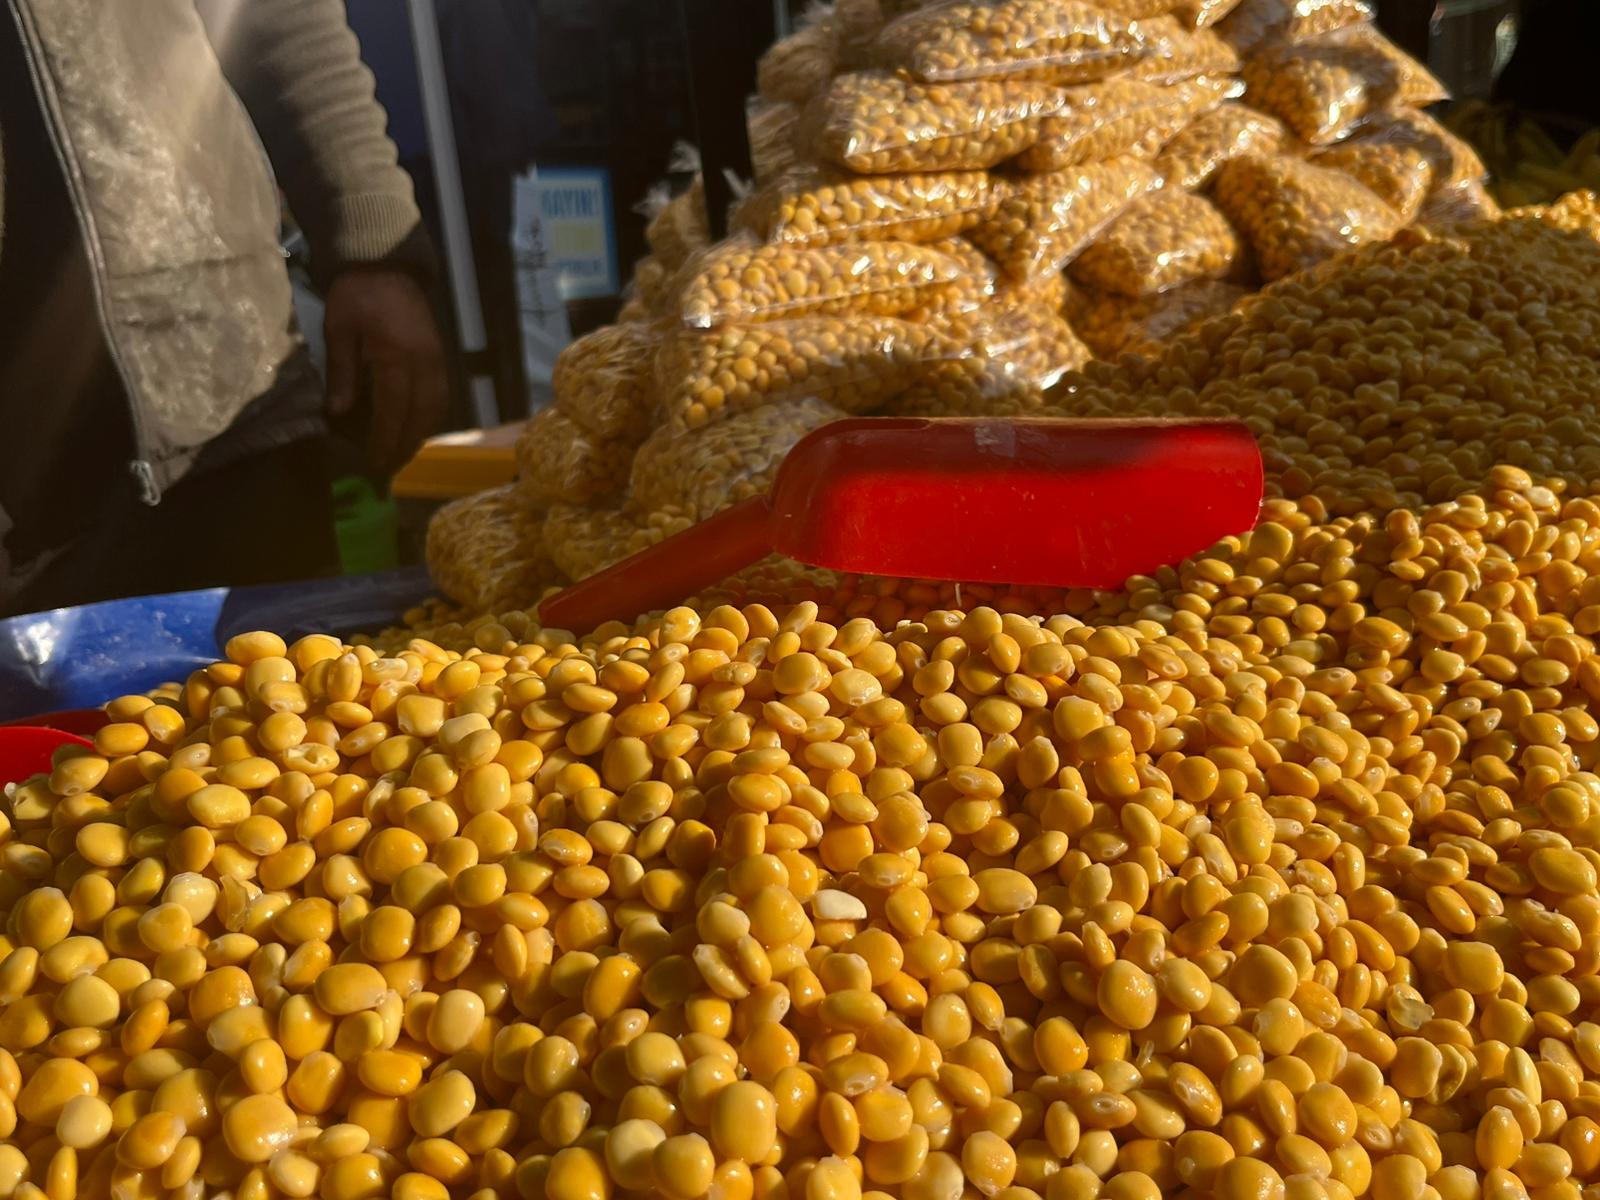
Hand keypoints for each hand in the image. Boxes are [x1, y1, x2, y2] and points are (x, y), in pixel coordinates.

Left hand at [324, 269, 448, 473]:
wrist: (386, 264)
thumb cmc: (356, 295)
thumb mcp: (339, 329)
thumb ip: (342, 372)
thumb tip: (338, 414)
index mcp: (396, 355)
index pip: (393, 409)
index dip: (385, 439)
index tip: (374, 462)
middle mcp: (424, 362)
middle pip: (420, 416)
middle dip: (404, 445)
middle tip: (387, 468)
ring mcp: (437, 360)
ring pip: (436, 409)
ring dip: (420, 435)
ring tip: (401, 453)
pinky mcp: (442, 357)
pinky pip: (442, 396)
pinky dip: (430, 417)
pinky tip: (416, 428)